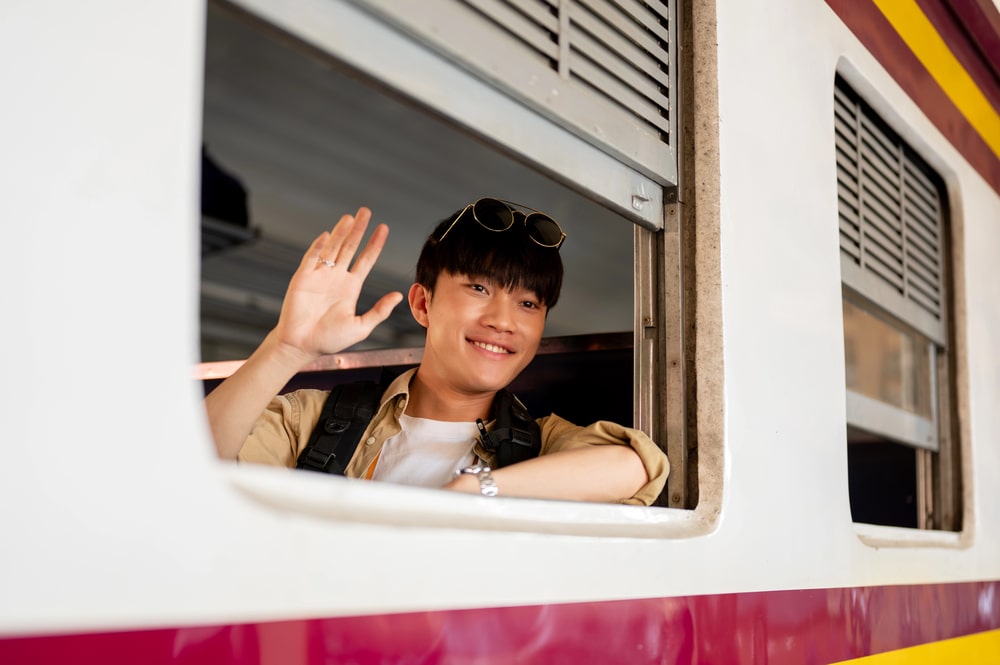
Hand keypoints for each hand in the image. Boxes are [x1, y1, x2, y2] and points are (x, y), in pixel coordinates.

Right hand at [271, 207, 403, 362]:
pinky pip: (312, 258)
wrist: (302, 346)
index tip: (383, 229)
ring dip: (341, 232)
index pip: (366, 260)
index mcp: (351, 287)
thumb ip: (380, 311)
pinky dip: (319, 245)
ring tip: (350, 217)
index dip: (375, 244)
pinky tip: (329, 234)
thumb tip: (398, 296)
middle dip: (358, 229)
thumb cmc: (329, 340)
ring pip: (333, 248)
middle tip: (366, 211)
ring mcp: (319, 276)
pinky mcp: (303, 278)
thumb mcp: (361, 327)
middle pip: (350, 247)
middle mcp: (336, 278)